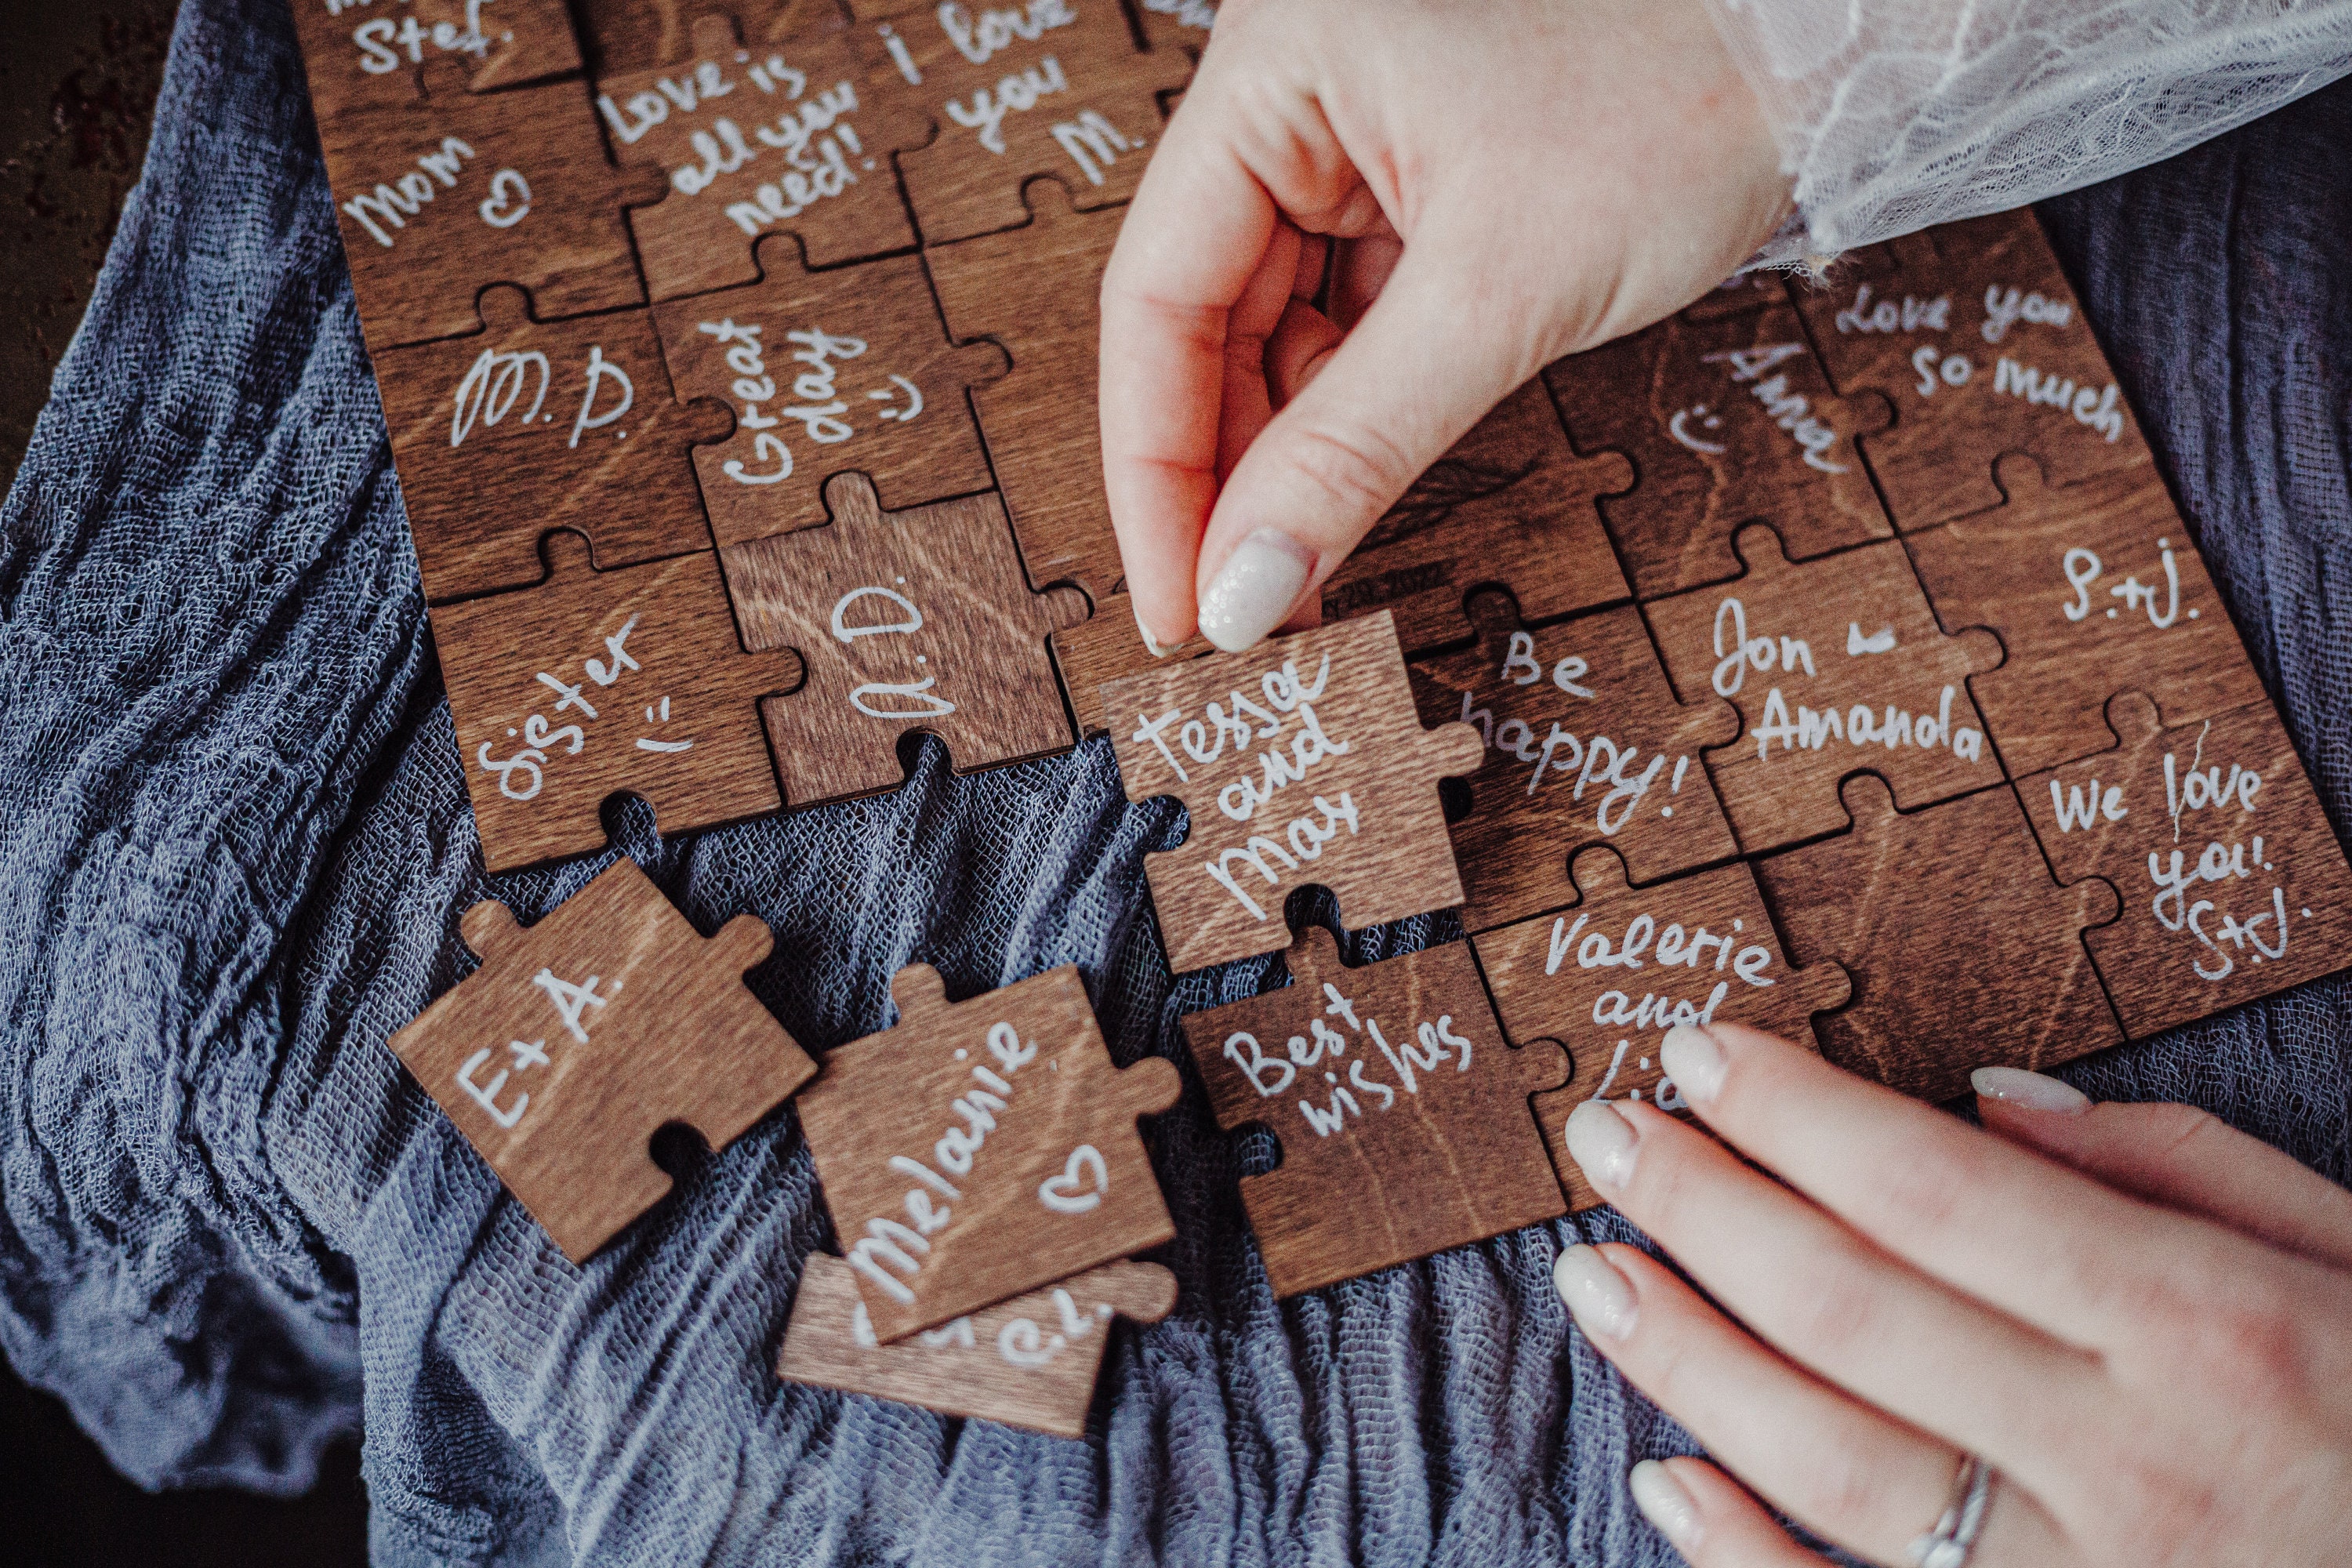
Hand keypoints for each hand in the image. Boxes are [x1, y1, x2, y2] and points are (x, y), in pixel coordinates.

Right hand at [1097, 0, 1788, 653]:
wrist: (1827, 40)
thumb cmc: (1687, 90)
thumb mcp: (1504, 291)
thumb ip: (1355, 448)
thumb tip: (1241, 587)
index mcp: (1273, 67)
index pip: (1156, 296)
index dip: (1156, 470)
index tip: (1176, 603)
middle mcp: (1291, 94)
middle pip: (1204, 320)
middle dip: (1228, 477)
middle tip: (1243, 611)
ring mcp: (1349, 135)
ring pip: (1272, 332)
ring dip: (1288, 457)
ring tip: (1301, 572)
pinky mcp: (1411, 179)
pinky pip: (1345, 318)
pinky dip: (1350, 413)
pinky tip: (1351, 494)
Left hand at [1553, 1022, 2351, 1564]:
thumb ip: (2184, 1171)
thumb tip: (1989, 1106)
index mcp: (2208, 1327)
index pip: (1937, 1189)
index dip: (1793, 1115)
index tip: (1696, 1054)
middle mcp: (2135, 1461)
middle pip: (1852, 1310)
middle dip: (1705, 1210)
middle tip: (1608, 1139)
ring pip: (1831, 1464)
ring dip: (1689, 1362)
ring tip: (1599, 1275)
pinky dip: (1746, 1563)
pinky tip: (1666, 1482)